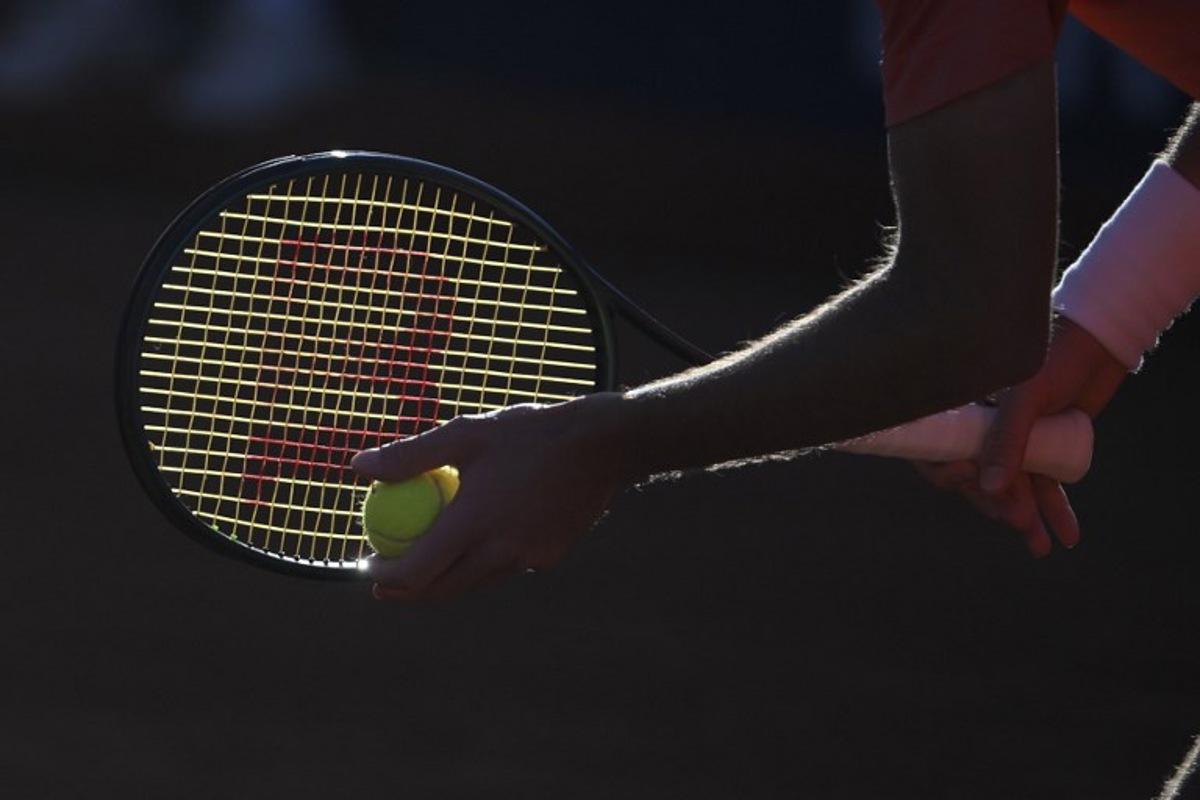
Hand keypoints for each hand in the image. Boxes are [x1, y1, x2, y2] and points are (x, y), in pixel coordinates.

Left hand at [351, 393, 632, 601]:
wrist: (602, 446)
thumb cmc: (530, 433)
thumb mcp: (466, 433)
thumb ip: (410, 455)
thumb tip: (360, 466)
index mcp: (474, 524)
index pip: (417, 573)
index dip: (386, 580)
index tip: (368, 569)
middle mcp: (500, 551)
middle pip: (442, 591)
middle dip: (408, 594)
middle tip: (387, 580)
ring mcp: (528, 558)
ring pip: (474, 582)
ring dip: (446, 580)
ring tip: (427, 561)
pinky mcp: (549, 557)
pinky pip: (506, 567)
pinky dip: (485, 561)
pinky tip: (482, 536)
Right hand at [915, 317, 1126, 556]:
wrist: (1100, 342)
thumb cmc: (1053, 356)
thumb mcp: (1025, 398)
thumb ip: (1006, 440)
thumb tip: (990, 489)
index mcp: (961, 408)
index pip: (937, 451)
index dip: (947, 473)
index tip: (967, 477)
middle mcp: (981, 428)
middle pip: (976, 477)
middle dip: (996, 503)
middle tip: (1017, 520)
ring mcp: (1012, 440)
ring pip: (1012, 488)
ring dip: (1025, 518)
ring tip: (1040, 546)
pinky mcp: (1043, 449)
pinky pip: (1043, 485)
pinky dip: (1053, 509)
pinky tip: (1065, 535)